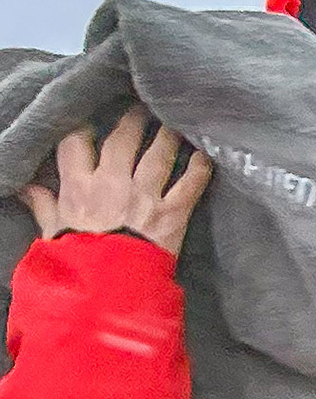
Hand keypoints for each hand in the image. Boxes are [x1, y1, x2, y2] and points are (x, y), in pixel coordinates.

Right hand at [21, 110, 214, 253]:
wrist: (109, 291)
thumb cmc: (78, 261)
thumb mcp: (54, 231)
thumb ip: (43, 205)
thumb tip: (27, 186)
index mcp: (78, 187)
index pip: (76, 143)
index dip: (83, 129)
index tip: (91, 122)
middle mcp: (112, 184)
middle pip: (122, 140)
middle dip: (132, 120)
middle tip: (141, 107)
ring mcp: (144, 197)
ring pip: (158, 155)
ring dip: (167, 135)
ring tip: (172, 121)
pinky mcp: (172, 214)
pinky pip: (190, 185)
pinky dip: (200, 168)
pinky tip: (205, 153)